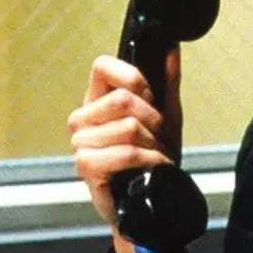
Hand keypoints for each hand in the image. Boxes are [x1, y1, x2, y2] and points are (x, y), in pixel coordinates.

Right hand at [68, 49, 182, 228]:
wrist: (150, 204)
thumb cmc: (151, 161)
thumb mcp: (166, 117)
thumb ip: (167, 82)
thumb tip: (171, 49)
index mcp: (97, 100)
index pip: (102, 66)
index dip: (132, 77)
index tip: (150, 98)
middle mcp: (83, 118)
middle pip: (122, 98)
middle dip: (153, 119)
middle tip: (159, 136)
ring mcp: (81, 143)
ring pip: (128, 126)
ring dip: (154, 144)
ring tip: (156, 155)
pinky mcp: (87, 166)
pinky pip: (125, 152)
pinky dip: (149, 159)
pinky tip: (153, 167)